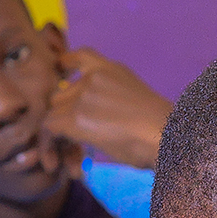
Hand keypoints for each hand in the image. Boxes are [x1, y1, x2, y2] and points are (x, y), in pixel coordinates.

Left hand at [41, 47, 172, 169]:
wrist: (167, 136)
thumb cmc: (163, 132)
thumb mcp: (138, 105)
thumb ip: (116, 103)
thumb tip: (105, 123)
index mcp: (113, 71)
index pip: (82, 57)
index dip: (68, 63)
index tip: (61, 68)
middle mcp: (95, 76)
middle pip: (62, 94)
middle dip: (65, 116)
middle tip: (75, 142)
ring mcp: (84, 94)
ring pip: (54, 112)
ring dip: (60, 133)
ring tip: (68, 157)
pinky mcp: (75, 116)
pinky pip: (49, 126)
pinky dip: (50, 143)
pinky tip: (58, 160)